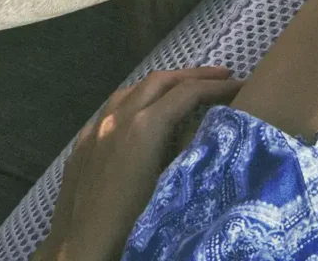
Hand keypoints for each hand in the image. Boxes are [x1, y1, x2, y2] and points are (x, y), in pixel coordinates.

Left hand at [32, 67, 243, 260]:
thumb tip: (206, 130)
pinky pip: (113, 107)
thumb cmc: (130, 224)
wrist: (77, 251)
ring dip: (163, 83)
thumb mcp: (170, 186)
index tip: (240, 84)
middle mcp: (119, 117)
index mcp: (144, 127)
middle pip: (162, 80)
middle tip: (222, 75)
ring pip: (133, 88)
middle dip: (194, 75)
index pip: (188, 93)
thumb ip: (188, 151)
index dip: (218, 86)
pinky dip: (136, 99)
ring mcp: (96, 127)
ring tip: (184, 87)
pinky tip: (141, 112)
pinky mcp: (82, 143)